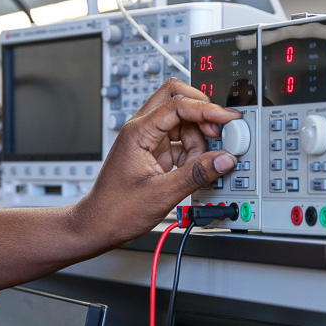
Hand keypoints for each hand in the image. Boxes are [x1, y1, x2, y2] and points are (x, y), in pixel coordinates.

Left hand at [0, 80, 239, 293]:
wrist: (97, 226)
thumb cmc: (115, 210)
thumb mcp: (162, 193)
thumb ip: (196, 174)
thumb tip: (224, 159)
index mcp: (138, 132)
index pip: (177, 104)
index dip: (207, 109)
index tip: (227, 118)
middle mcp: (142, 130)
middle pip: (177, 99)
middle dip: (202, 112)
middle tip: (217, 131)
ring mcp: (148, 141)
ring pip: (182, 122)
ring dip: (198, 138)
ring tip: (199, 164)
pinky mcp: (154, 154)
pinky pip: (180, 141)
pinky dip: (192, 152)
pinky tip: (193, 170)